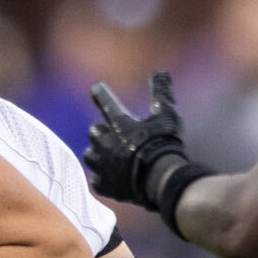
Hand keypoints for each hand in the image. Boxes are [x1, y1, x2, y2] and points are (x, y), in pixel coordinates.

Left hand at [85, 72, 190, 209]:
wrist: (160, 178)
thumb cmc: (164, 144)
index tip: (95, 89)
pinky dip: (103, 177)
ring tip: (109, 156)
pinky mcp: (103, 184)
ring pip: (90, 155)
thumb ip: (161, 94)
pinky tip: (111, 177)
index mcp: (119, 124)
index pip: (107, 104)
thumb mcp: (167, 115)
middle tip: (113, 135)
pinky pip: (97, 179)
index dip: (101, 95)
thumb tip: (161, 73)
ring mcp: (101, 164)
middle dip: (102, 131)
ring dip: (98, 154)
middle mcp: (105, 142)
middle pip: (94, 131)